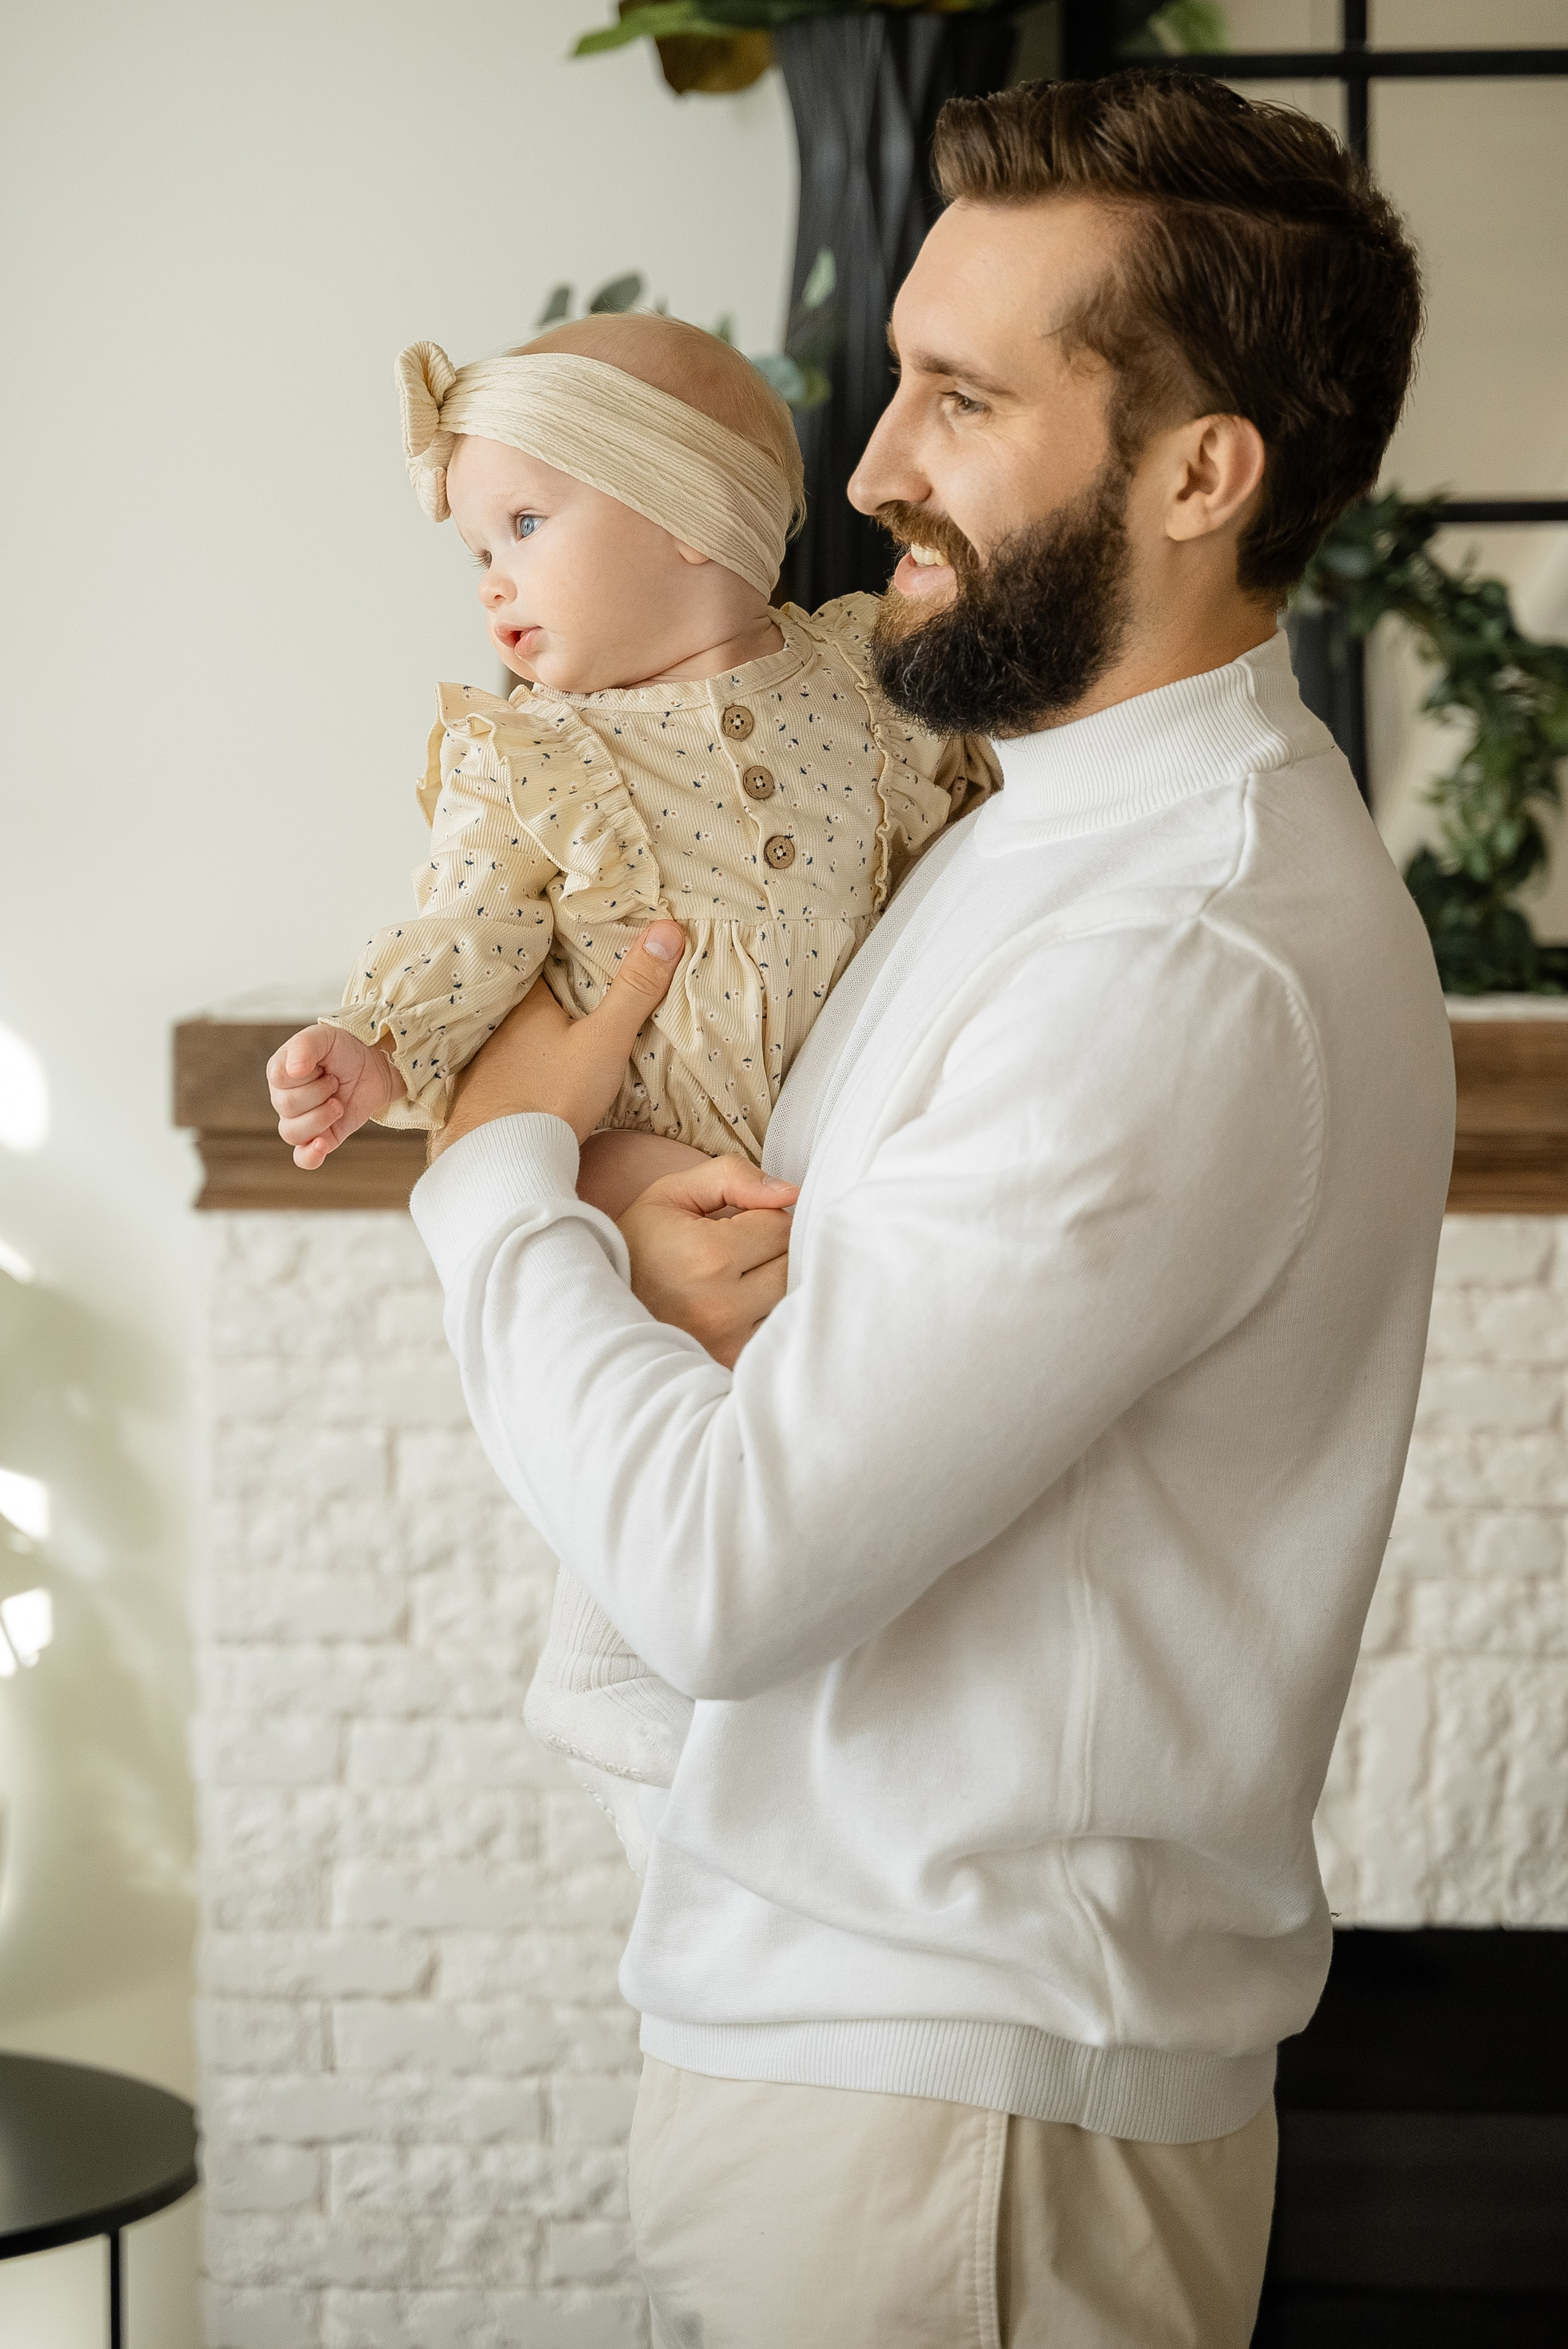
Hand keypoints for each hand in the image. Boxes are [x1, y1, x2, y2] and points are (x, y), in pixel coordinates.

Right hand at [267, 1023, 398, 1169]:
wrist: (375, 1064)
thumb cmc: (344, 1048)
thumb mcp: (323, 1037)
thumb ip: (303, 1047)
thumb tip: (293, 1070)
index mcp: (280, 1073)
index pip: (279, 1078)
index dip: (305, 1073)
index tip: (322, 1064)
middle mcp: (284, 1099)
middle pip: (287, 1106)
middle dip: (319, 1092)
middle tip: (335, 1080)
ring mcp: (301, 1121)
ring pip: (292, 1133)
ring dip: (321, 1117)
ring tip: (338, 1103)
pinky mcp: (322, 1137)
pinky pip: (303, 1158)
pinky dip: (309, 1156)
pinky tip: (321, 1146)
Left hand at [429, 921, 686, 1161]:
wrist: (500, 1160)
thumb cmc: (551, 1096)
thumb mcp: (604, 1040)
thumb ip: (634, 989)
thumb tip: (666, 928)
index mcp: (524, 998)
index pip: (545, 956)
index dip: (568, 944)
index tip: (590, 933)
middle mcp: (497, 1020)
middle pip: (531, 991)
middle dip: (555, 983)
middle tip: (584, 972)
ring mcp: (484, 1055)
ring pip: (516, 1025)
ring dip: (536, 1021)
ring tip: (564, 1013)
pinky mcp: (480, 1088)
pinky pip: (506, 1056)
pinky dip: (522, 1052)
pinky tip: (536, 1061)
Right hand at [621, 1156, 797, 1368]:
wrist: (597, 1308)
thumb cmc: (637, 1245)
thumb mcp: (671, 1194)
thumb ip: (731, 1177)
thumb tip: (791, 1191)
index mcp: (708, 1256)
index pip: (780, 1225)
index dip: (763, 1216)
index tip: (736, 1223)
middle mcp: (723, 1305)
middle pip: (792, 1263)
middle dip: (773, 1249)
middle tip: (739, 1249)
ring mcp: (729, 1342)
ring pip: (790, 1299)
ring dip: (774, 1283)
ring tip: (737, 1277)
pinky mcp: (732, 1363)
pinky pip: (776, 1331)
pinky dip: (766, 1316)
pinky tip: (737, 1306)